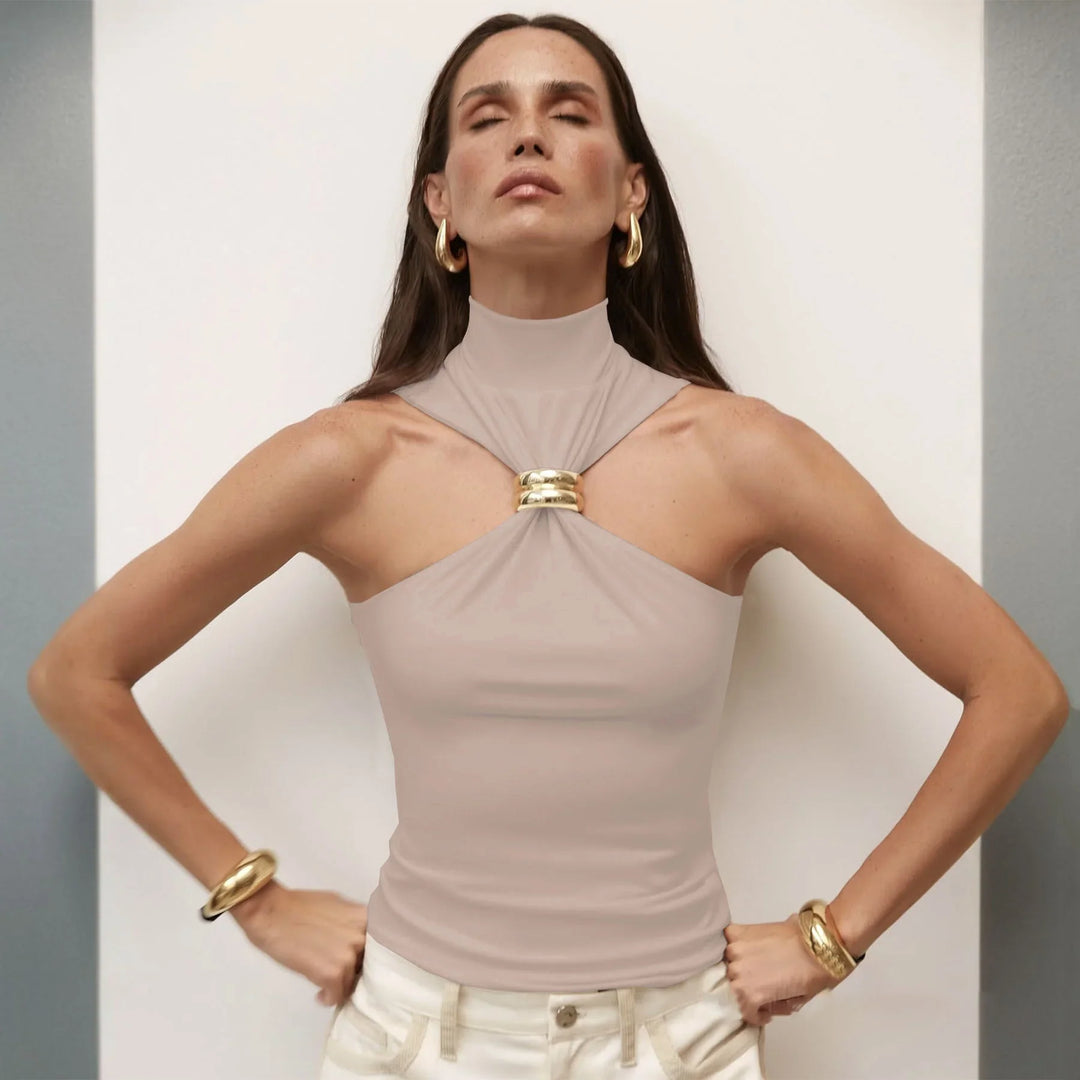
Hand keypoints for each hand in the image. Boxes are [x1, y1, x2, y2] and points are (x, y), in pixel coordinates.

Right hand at [232, 881, 369, 1006]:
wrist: (271, 912)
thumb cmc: (299, 906)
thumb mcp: (337, 907)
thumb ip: (352, 924)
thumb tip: (358, 939)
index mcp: (366, 918)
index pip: (379, 945)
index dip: (368, 956)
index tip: (358, 963)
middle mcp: (363, 936)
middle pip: (369, 965)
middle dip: (355, 971)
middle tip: (340, 973)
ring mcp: (349, 956)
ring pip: (352, 982)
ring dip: (340, 985)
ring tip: (325, 981)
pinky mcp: (333, 974)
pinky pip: (337, 996)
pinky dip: (329, 998)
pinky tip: (320, 993)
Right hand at [722, 913, 841, 1025]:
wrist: (820, 944)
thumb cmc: (813, 975)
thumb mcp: (795, 1002)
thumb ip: (775, 1005)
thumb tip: (769, 1004)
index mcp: (750, 994)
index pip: (744, 1009)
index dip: (757, 1013)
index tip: (765, 1010)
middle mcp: (737, 972)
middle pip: (736, 986)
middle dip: (751, 989)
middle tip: (766, 985)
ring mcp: (736, 950)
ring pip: (731, 963)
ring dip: (743, 965)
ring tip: (759, 964)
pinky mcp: (738, 931)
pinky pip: (728, 939)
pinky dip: (736, 943)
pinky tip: (748, 947)